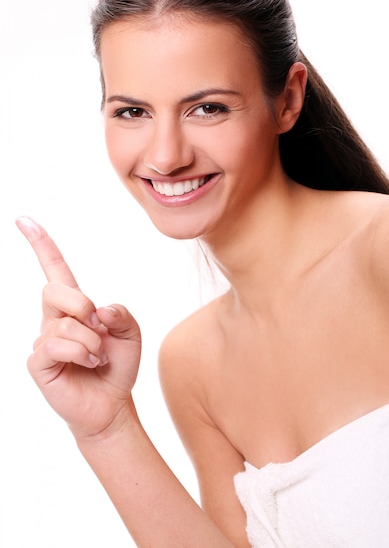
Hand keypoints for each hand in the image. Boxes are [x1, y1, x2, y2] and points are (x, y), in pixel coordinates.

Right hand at [16, 217, 141, 439]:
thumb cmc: (117, 366)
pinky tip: (89, 363)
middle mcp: (53, 318)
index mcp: (74, 305)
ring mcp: (43, 340)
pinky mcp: (38, 362)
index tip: (23, 219)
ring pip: (64, 323)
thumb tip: (100, 309)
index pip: (55, 269)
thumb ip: (121, 313)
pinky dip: (81, 352)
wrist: (113, 403)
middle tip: (99, 329)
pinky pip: (56, 345)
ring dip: (91, 340)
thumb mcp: (131, 333)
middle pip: (55, 288)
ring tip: (97, 356)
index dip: (40, 244)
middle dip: (83, 305)